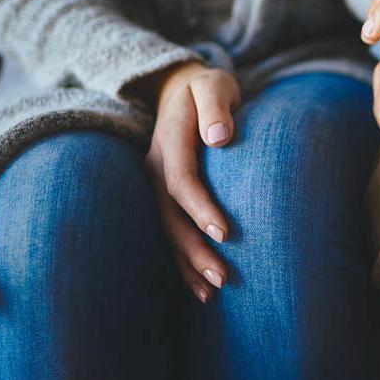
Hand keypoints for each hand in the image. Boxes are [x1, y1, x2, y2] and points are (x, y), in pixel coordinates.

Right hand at [142, 61, 238, 302]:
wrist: (178, 87)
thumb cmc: (206, 88)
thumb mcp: (213, 85)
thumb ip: (216, 107)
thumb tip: (220, 136)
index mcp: (169, 141)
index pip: (181, 180)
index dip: (200, 208)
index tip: (225, 233)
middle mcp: (155, 166)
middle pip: (170, 216)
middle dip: (194, 250)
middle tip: (222, 278)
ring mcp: (154, 183)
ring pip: (167, 230)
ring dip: (187, 264)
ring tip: (211, 293)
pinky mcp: (162, 195)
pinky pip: (169, 231)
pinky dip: (181, 261)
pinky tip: (198, 288)